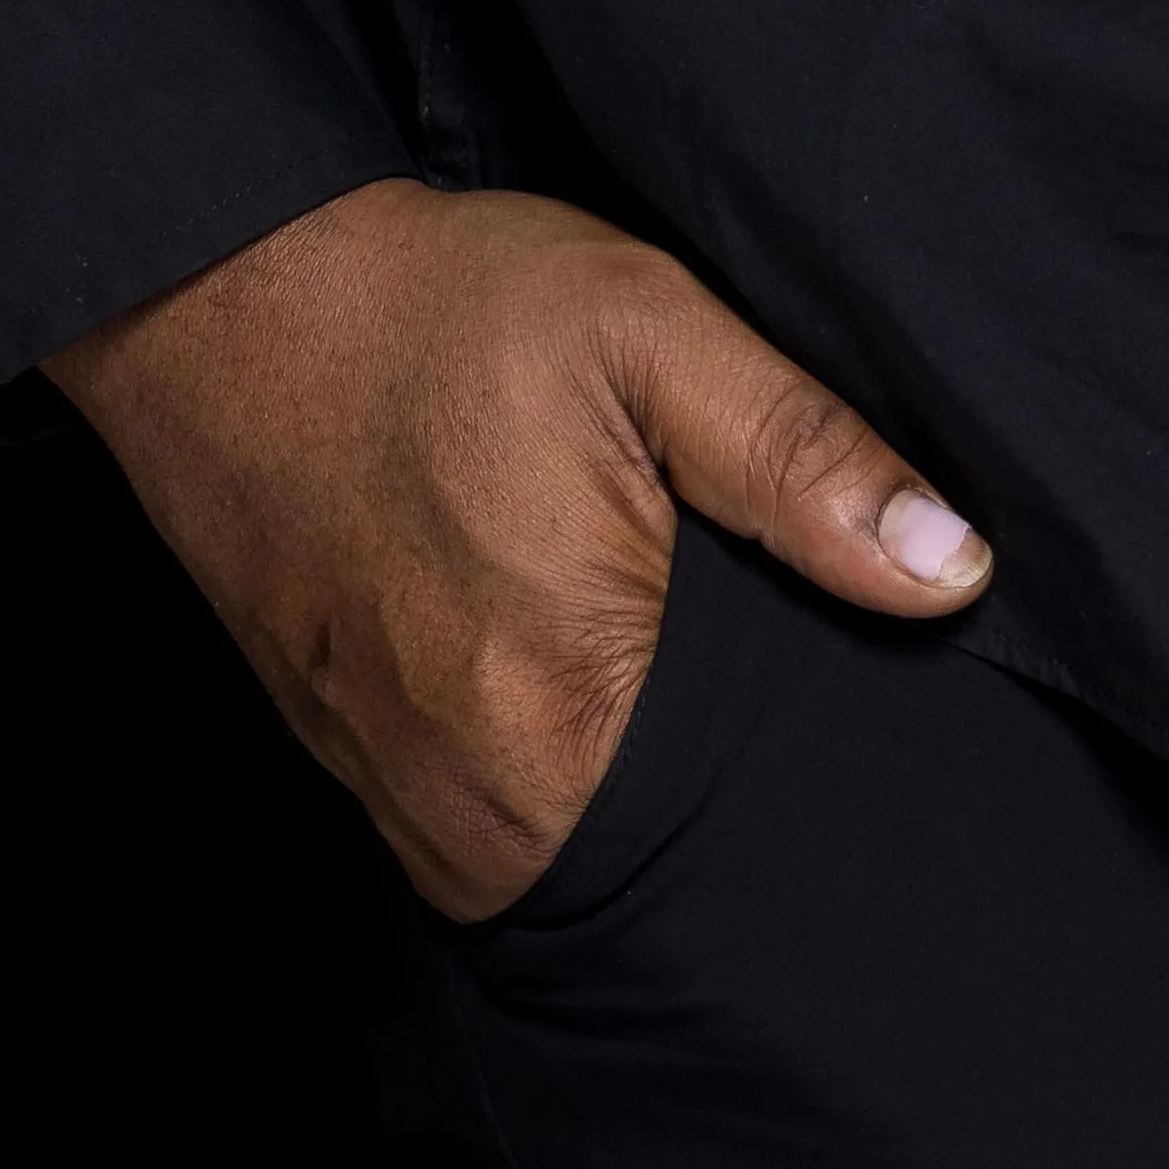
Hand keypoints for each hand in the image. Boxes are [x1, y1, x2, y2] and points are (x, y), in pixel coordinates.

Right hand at [50, 175, 988, 916]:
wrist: (214, 294)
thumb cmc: (432, 307)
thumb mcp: (647, 331)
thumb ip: (804, 458)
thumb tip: (954, 571)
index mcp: (564, 706)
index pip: (738, 839)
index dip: (813, 797)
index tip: (860, 737)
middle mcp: (468, 792)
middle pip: (653, 874)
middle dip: (727, 811)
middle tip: (775, 700)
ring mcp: (391, 788)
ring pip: (559, 867)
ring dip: (629, 810)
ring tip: (684, 703)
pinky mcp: (343, 758)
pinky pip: (477, 832)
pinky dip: (539, 786)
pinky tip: (581, 699)